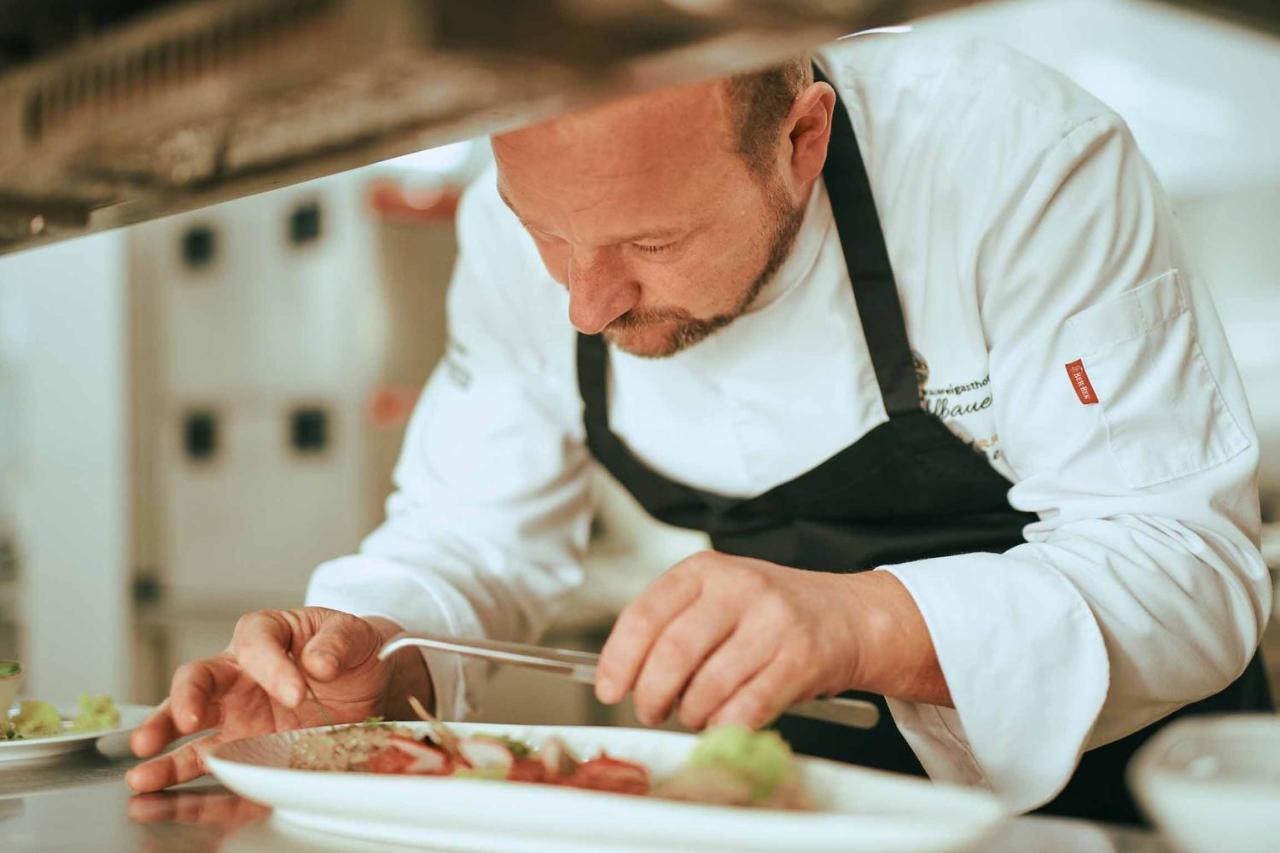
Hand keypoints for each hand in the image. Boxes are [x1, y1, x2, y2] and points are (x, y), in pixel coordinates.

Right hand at [127, 607, 431, 792]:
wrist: (369, 685)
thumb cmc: (353, 651)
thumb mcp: (356, 635)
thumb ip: (338, 641)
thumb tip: (318, 661)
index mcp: (266, 634)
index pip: (256, 644)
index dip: (272, 667)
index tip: (298, 690)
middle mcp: (240, 673)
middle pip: (199, 679)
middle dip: (185, 700)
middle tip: (185, 720)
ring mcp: (237, 713)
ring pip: (189, 726)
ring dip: (165, 745)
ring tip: (142, 766)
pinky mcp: (243, 747)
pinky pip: (208, 762)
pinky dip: (183, 780)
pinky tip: (158, 794)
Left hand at [594, 551, 947, 729]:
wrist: (849, 615)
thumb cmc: (772, 611)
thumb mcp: (719, 596)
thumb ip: (673, 623)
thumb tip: (623, 674)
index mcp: (706, 570)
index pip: (646, 614)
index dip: (620, 658)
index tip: (609, 689)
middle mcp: (739, 589)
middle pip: (673, 652)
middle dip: (651, 694)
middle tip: (649, 711)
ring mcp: (773, 623)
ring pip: (709, 686)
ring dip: (690, 714)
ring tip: (692, 715)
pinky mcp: (801, 659)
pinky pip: (748, 707)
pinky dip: (726, 725)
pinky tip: (724, 722)